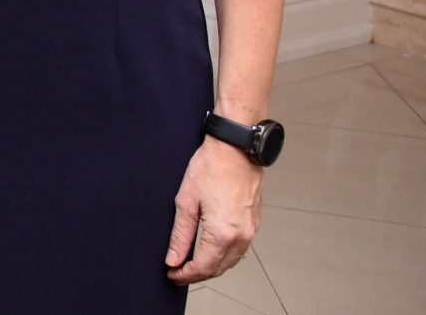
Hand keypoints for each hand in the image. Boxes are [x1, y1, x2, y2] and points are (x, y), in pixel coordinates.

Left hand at [165, 136, 262, 283]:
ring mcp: (251, 230)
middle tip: (178, 272)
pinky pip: (240, 248)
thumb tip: (173, 258)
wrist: (236, 149)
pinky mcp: (254, 222)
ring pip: (231, 261)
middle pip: (218, 268)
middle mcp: (241, 236)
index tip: (172, 275)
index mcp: (223, 233)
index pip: (203, 267)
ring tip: (191, 263)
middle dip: (197, 274)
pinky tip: (211, 250)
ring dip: (212, 266)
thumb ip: (180, 234)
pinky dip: (224, 255)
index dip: (185, 275)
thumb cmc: (211, 168)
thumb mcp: (186, 201)